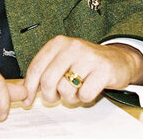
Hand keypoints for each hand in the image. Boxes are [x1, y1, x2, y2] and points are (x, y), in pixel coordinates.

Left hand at [22, 35, 142, 106]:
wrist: (117, 60)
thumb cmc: (85, 63)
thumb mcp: (62, 60)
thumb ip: (44, 71)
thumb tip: (24, 89)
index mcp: (58, 43)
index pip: (36, 67)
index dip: (29, 87)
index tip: (28, 100)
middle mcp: (72, 47)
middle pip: (48, 80)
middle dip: (49, 96)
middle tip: (54, 98)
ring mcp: (89, 57)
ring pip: (66, 90)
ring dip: (69, 98)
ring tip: (75, 91)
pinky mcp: (103, 70)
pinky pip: (84, 95)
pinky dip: (84, 98)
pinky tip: (88, 90)